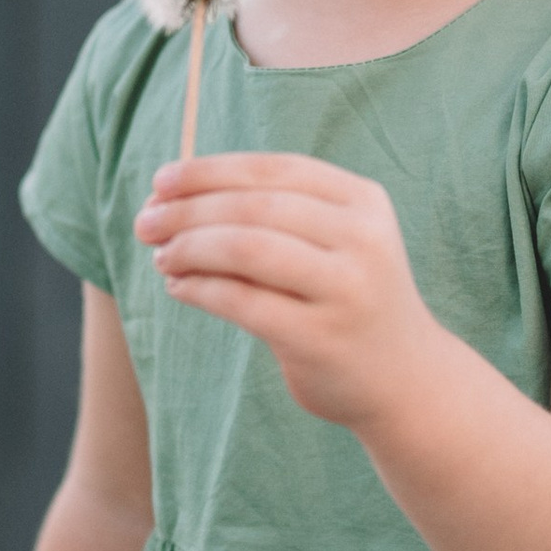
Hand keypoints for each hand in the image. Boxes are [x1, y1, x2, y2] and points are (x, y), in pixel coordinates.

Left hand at [134, 151, 438, 431]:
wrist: (405, 380)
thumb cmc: (349, 300)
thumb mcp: (333, 243)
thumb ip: (273, 215)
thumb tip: (173, 196)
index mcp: (362, 200)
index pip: (272, 169)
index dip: (209, 171)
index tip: (161, 181)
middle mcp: (361, 238)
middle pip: (253, 207)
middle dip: (187, 210)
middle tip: (145, 222)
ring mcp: (345, 289)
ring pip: (246, 248)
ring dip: (189, 247)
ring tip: (162, 255)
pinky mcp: (320, 338)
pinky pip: (242, 302)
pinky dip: (200, 289)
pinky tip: (178, 287)